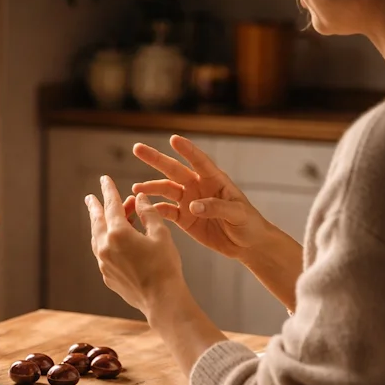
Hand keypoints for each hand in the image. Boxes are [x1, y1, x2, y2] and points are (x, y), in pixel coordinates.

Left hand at [87, 175, 192, 316]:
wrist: (161, 300)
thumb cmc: (165, 266)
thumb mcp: (160, 234)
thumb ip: (148, 213)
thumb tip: (139, 199)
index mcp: (118, 233)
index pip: (111, 205)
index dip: (109, 190)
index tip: (104, 179)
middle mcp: (105, 247)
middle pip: (97, 221)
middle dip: (95, 207)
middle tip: (90, 197)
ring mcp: (104, 263)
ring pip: (97, 238)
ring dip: (99, 225)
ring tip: (101, 218)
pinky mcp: (107, 276)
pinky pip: (102, 254)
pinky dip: (105, 243)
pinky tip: (112, 242)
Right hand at [124, 135, 270, 260]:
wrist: (246, 245)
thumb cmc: (248, 224)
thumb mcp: (238, 214)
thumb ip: (216, 207)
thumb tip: (192, 205)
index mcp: (215, 180)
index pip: (199, 161)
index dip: (187, 150)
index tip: (173, 139)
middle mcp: (199, 187)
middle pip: (174, 170)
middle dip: (156, 159)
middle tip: (137, 148)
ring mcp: (189, 202)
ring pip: (166, 190)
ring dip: (151, 187)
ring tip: (136, 189)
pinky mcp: (184, 219)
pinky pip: (166, 211)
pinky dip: (155, 210)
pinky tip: (144, 209)